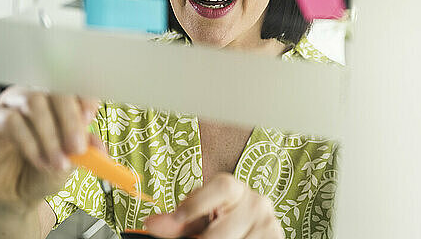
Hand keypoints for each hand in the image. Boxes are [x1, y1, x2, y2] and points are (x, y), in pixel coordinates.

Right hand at [0, 86, 100, 213]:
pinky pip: (12, 121)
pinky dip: (30, 143)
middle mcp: (39, 97)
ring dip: (50, 135)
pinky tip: (39, 160)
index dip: (84, 99)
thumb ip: (85, 149)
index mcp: (61, 103)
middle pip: (57, 92)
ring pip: (35, 102)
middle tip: (77, 148)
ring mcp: (14, 105)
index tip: (90, 116)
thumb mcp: (72, 162)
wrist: (16, 195)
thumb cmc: (44, 172)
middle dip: (70, 120)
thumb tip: (98, 144)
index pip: (76, 88)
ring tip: (57, 162)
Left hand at [143, 173, 283, 238]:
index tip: (177, 217)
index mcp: (235, 189)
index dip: (198, 202)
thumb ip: (177, 222)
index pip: (222, 187)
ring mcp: (269, 223)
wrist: (244, 234)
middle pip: (220, 230)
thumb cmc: (218, 225)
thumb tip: (151, 224)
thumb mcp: (198, 220)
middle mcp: (257, 202)